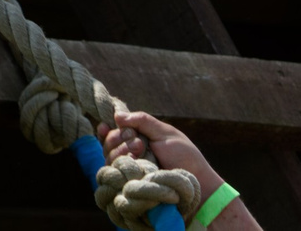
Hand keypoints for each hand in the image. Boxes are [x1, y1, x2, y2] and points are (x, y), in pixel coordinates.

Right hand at [102, 111, 221, 195]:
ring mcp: (130, 171)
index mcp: (139, 138)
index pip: (114, 131)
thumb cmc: (184, 156)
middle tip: (139, 142)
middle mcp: (131, 154)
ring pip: (109, 157)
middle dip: (120, 138)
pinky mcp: (130, 185)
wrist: (194, 183)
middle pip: (108, 142)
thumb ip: (142, 121)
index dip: (106, 129)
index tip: (105, 127)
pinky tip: (132, 164)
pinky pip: (113, 174)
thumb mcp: (165, 133)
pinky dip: (121, 165)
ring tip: (140, 153)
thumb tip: (117, 115)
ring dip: (122, 151)